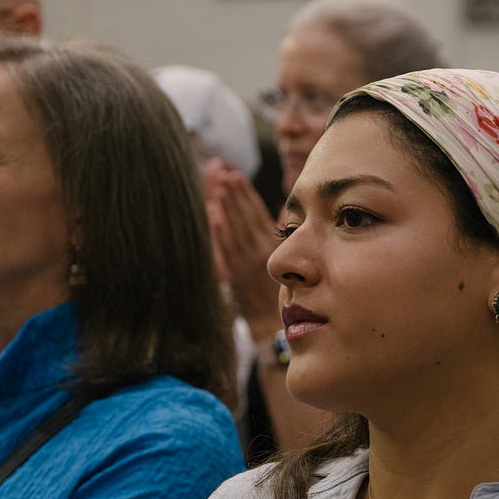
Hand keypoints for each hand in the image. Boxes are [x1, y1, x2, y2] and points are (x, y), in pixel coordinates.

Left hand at [206, 162, 283, 339]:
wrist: (270, 324)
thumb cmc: (277, 291)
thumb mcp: (285, 261)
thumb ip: (277, 236)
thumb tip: (279, 213)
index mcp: (275, 247)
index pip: (259, 214)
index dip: (247, 194)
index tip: (237, 175)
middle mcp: (262, 253)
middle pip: (246, 218)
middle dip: (235, 195)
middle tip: (224, 174)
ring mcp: (247, 264)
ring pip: (236, 231)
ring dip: (227, 208)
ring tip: (219, 187)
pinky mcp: (235, 276)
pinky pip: (227, 250)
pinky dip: (220, 233)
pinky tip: (214, 217)